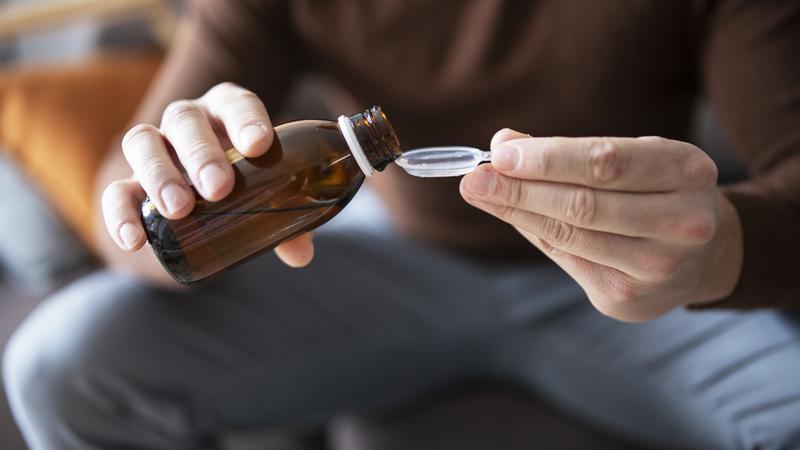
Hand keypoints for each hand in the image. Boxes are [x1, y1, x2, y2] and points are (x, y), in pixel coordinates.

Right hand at [101, 82, 313, 269]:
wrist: (203, 203)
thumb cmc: (246, 187)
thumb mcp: (269, 196)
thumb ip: (288, 221)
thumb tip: (301, 253)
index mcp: (227, 113)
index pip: (236, 103)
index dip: (246, 119)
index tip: (260, 145)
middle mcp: (187, 121)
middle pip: (185, 120)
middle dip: (201, 153)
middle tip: (219, 188)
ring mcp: (154, 148)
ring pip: (142, 141)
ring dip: (159, 174)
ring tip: (179, 210)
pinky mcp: (128, 182)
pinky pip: (114, 191)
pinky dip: (120, 214)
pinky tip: (135, 240)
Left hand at [460, 129, 742, 321]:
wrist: (703, 253)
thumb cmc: (654, 191)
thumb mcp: (629, 159)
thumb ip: (568, 154)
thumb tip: (502, 143)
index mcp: (686, 171)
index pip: (605, 163)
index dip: (548, 160)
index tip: (499, 153)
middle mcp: (683, 222)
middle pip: (584, 205)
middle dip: (520, 189)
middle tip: (474, 178)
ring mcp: (659, 267)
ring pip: (571, 236)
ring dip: (518, 212)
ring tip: (480, 192)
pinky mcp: (631, 299)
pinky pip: (569, 260)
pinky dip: (536, 234)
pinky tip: (515, 216)